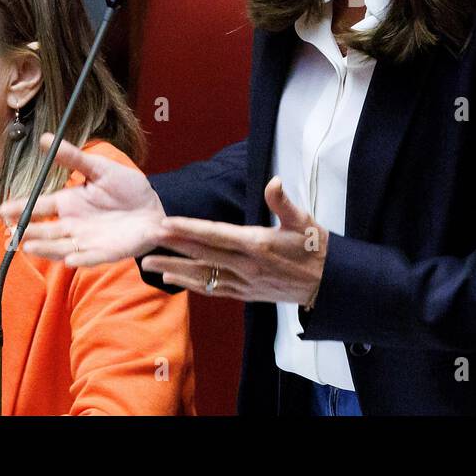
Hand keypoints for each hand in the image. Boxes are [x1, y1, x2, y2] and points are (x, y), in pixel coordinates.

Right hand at [0, 132, 165, 265]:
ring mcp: (87, 241)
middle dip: (28, 232)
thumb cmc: (126, 188)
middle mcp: (73, 224)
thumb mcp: (100, 168)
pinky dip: (80, 260)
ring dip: (45, 248)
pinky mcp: (106, 253)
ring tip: (29, 246)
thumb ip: (73, 158)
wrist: (153, 208)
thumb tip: (44, 138)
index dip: (22, 208)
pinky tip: (69, 260)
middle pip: (45, 231)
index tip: (4, 208)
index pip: (40, 207)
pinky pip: (91, 258)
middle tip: (12, 232)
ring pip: (60, 247)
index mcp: (69, 203)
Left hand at [143, 177, 327, 305]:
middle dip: (173, 246)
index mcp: (258, 244)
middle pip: (202, 254)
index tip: (166, 223)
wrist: (329, 285)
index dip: (189, 229)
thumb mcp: (305, 221)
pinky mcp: (245, 294)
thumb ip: (284, 203)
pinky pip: (212, 289)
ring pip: (202, 275)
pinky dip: (190, 284)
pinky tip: (172, 280)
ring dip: (174, 268)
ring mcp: (244, 282)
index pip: (216, 235)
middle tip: (146, 239)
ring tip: (148, 263)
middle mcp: (247, 266)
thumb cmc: (317, 248)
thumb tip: (274, 181)